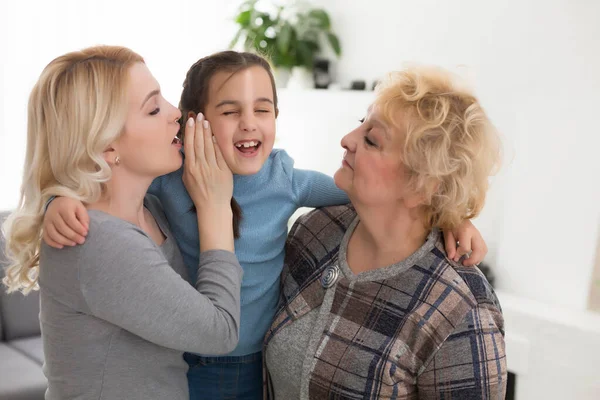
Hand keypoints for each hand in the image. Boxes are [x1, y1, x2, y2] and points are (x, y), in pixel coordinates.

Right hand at [43, 197, 88, 248]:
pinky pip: (46, 237)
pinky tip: (61, 246)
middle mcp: (53, 214)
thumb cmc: (71, 207)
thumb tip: (85, 229)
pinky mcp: (44, 227)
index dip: (78, 228)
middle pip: (62, 227)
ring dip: (64, 241)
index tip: (85, 233)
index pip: (70, 220)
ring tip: (74, 244)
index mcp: (63, 208)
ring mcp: (47, 221)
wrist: (57, 202)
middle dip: (73, 236)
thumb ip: (84, 218)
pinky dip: (53, 243)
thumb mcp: (80, 208)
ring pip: (53, 233)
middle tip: (82, 241)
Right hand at [182, 114, 234, 251]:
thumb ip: (187, 165)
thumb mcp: (187, 179)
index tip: (190, 121)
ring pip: (209, 146)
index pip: (189, 146)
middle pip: (199, 143)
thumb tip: (187, 150)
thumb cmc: (199, 193)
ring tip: (206, 121)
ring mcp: (212, 169)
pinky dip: (217, 143)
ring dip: (207, 132)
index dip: (190, 132)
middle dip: (198, 127)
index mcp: (190, 169)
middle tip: (199, 115)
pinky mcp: (223, 171)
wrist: (213, 206)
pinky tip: (215, 134)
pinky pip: (219, 154)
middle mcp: (200, 167)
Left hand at [443, 220, 486, 266]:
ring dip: (478, 259)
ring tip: (469, 262)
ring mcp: (479, 235)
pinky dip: (480, 255)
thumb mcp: (447, 234)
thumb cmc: (451, 224)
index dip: (459, 254)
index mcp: (465, 231)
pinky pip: (484, 248)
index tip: (454, 257)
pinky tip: (474, 258)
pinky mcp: (480, 237)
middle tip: (464, 263)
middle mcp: (475, 233)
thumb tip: (453, 258)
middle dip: (472, 260)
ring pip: (484, 250)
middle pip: (479, 250)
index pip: (465, 248)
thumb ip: (450, 246)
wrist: (456, 215)